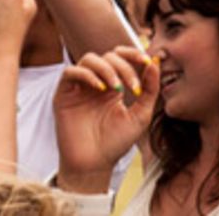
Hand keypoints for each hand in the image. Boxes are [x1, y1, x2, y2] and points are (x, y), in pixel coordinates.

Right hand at [53, 47, 157, 192]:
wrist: (95, 164)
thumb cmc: (116, 142)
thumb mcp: (141, 115)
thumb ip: (150, 89)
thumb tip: (154, 62)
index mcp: (114, 85)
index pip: (121, 57)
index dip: (133, 54)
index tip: (146, 61)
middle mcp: (96, 83)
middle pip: (108, 56)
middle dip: (124, 67)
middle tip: (133, 87)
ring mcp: (79, 88)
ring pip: (89, 59)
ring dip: (107, 68)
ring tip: (116, 88)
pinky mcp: (63, 94)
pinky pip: (70, 72)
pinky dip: (86, 74)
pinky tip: (99, 88)